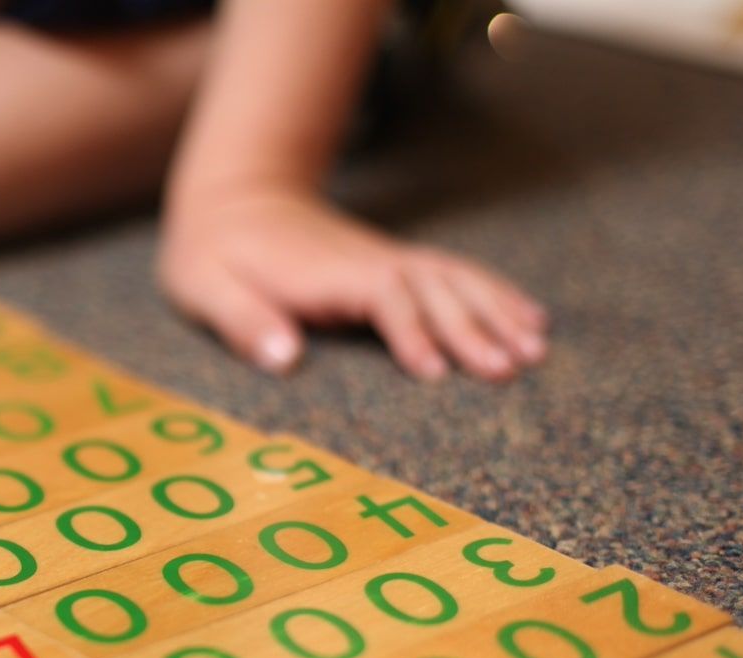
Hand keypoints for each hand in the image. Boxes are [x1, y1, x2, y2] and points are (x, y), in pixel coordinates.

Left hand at [158, 187, 547, 380]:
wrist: (233, 199)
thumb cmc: (214, 254)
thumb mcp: (205, 286)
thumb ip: (243, 321)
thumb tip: (283, 358)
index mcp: (325, 275)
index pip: (383, 297)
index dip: (410, 333)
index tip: (434, 373)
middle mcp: (368, 263)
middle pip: (433, 290)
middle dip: (475, 329)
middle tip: (514, 370)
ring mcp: (387, 261)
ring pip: (455, 279)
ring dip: (498, 311)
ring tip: (538, 350)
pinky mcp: (394, 266)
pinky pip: (455, 276)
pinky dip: (496, 294)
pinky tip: (531, 318)